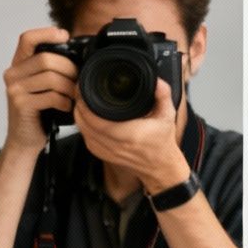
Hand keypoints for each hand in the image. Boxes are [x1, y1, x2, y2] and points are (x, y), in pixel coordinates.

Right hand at [1, 27, 77, 154]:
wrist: (24, 140)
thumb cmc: (38, 112)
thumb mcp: (42, 86)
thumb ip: (50, 69)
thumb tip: (77, 54)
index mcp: (18, 65)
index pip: (27, 39)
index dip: (46, 33)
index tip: (65, 35)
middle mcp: (12, 74)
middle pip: (46, 59)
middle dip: (69, 68)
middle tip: (78, 80)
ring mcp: (14, 90)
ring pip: (51, 77)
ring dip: (69, 87)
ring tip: (74, 95)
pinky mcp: (21, 105)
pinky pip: (51, 96)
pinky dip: (64, 101)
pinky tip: (67, 107)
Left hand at [74, 80, 190, 192]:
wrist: (159, 166)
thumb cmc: (162, 142)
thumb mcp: (167, 115)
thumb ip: (163, 94)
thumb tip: (156, 80)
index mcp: (129, 134)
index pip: (96, 120)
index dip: (86, 103)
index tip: (85, 88)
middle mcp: (115, 145)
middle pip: (84, 123)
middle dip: (80, 104)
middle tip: (82, 90)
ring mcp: (106, 151)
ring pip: (82, 131)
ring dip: (79, 115)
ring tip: (83, 100)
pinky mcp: (102, 155)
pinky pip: (85, 138)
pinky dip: (83, 125)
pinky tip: (86, 116)